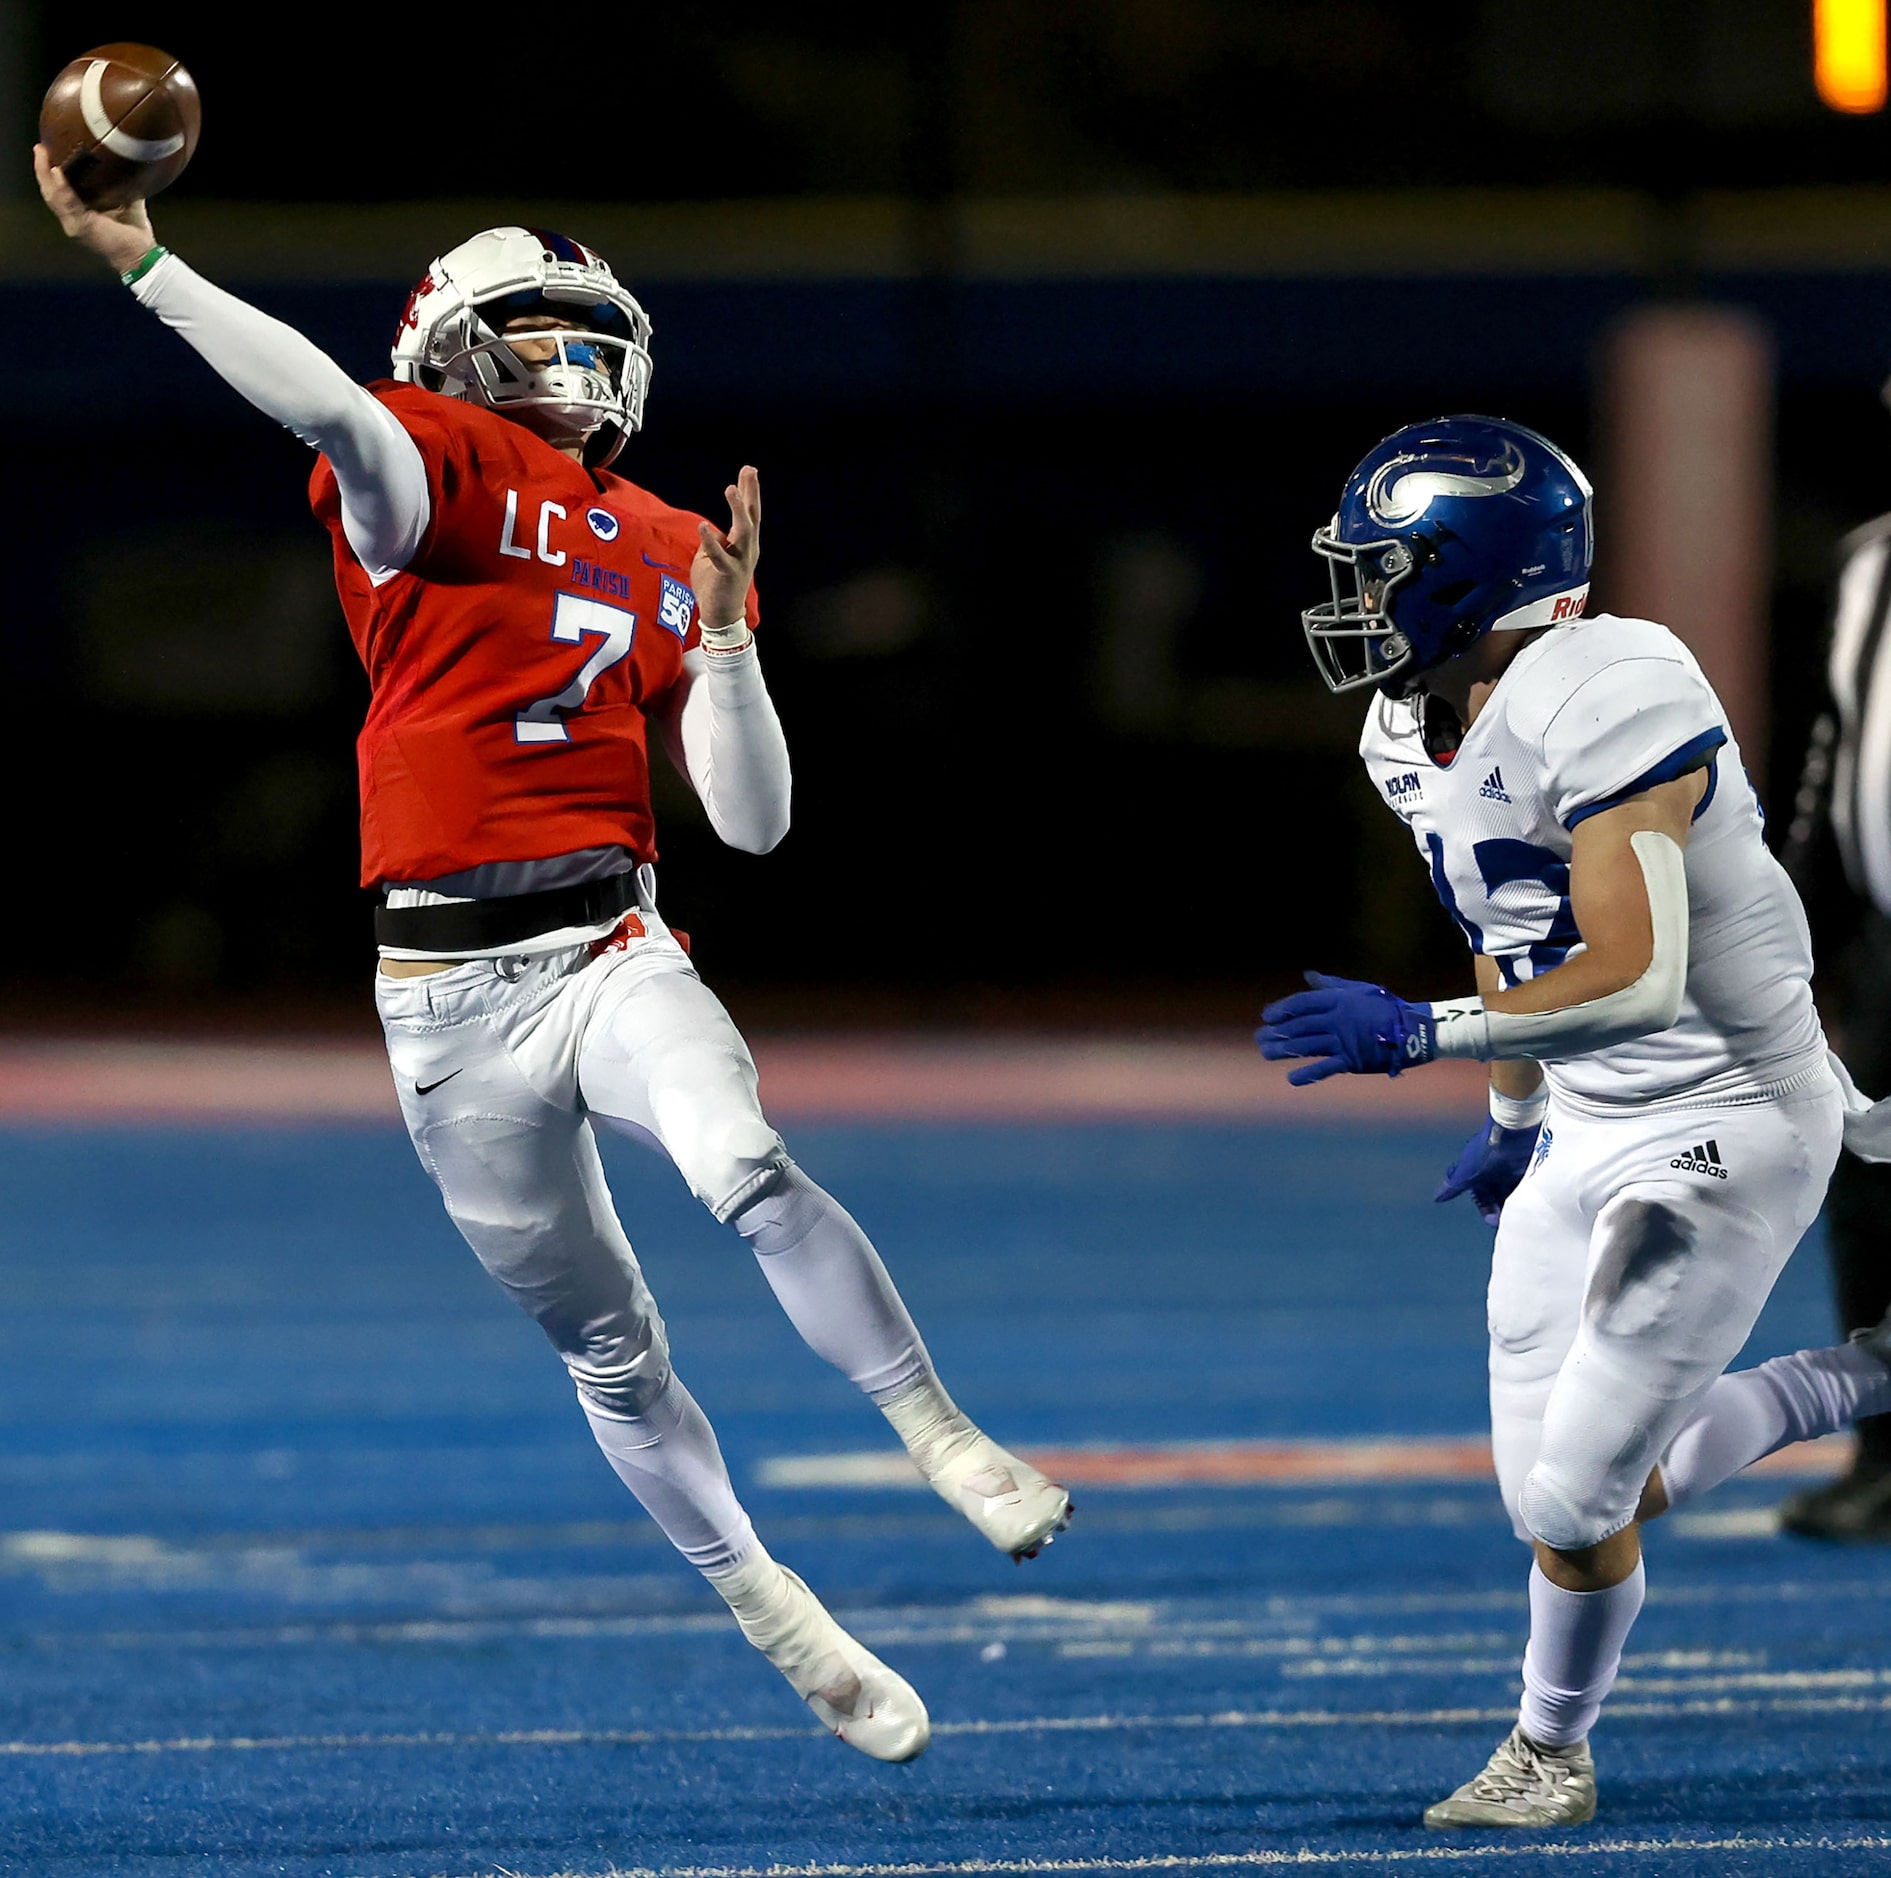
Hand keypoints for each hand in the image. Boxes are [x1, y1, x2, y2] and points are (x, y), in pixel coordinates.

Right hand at [33, 144, 155, 274]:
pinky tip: (57, 173)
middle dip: (41, 168)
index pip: (58, 189)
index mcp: (79, 211)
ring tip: (42, 154)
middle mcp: (72, 218)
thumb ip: (118, 183)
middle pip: (49, 190)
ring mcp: (74, 224)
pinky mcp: (81, 228)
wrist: (141, 256)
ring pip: (53, 196)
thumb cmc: (133, 231)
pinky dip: (62, 188)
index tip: (46, 150)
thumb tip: (124, 159)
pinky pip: (68, 204)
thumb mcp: (124, 200)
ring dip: (45, 174)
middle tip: (39, 148)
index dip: (49, 171)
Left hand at [691, 464, 759, 637]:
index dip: (748, 492)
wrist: (721, 615)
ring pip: (743, 531)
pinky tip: (703, 526)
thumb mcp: (713, 556)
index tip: (749, 471)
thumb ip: (715, 541)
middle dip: (750, 492)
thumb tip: (713, 530)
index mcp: (745, 544)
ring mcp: (740, 561)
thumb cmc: (716, 585)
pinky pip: (720, 555)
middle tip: (750, 470)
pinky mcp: (727, 573)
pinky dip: (711, 540)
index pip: (748, 514)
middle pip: (752, 516)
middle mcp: (747, 550)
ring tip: (731, 489)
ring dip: (737, 509)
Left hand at [1256, 971, 1437, 1084]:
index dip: (1282, 1009)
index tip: (1266, 1016)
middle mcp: (1338, 1019)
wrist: (1415, 1030)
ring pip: (1306, 1046)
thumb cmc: (1385, 1006)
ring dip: (1283, 1050)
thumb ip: (1330, 984)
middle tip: (1259, 1038)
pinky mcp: (1353, 1061)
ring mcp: (1344, 1041)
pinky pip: (1325, 1068)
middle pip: (1299, 1026)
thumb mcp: (1357, 988)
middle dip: (1276, 1032)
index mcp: (1338, 999)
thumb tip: (1308, 975)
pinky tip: (1291, 1078)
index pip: (1302, 1003)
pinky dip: (1308, 1074)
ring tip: (1265, 1053)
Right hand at [1434, 1118, 1539, 1225]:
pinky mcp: (1528, 1165)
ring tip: (1519, 1213)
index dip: (1485, 1208)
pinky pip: (1527, 1185)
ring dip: (1513, 1203)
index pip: (1480, 1195)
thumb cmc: (1486, 1152)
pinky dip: (1527, 1195)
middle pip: (1497, 1194)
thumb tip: (1436, 1198)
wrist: (1513, 1131)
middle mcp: (1494, 1169)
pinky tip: (1530, 1203)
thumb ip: (1453, 1186)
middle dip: (1500, 1208)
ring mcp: (1511, 1167)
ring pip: (1512, 1191)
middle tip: (1507, 1220)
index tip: (1492, 1220)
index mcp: (1477, 1170)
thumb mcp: (1467, 1173)